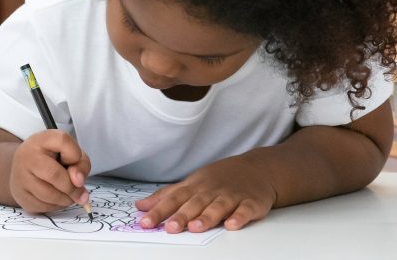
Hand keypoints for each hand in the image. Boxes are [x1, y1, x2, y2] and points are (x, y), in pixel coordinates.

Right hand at [10, 130, 91, 212]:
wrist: (23, 168)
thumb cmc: (51, 159)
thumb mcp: (69, 152)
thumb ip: (80, 163)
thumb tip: (79, 183)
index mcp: (42, 140)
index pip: (63, 141)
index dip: (75, 155)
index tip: (74, 161)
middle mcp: (27, 155)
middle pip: (55, 175)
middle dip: (73, 187)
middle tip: (79, 191)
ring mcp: (20, 176)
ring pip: (50, 196)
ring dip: (67, 199)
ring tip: (68, 194)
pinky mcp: (20, 196)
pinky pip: (44, 207)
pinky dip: (56, 206)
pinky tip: (56, 198)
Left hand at [135, 154, 276, 232]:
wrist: (257, 169)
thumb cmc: (218, 179)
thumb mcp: (190, 183)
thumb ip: (166, 196)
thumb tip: (140, 206)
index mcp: (195, 187)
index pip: (173, 198)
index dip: (159, 210)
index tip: (145, 222)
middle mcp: (211, 191)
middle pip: (194, 204)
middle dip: (181, 216)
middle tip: (170, 228)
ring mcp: (231, 196)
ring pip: (218, 207)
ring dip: (207, 217)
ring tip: (195, 227)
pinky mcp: (251, 202)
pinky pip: (245, 210)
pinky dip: (239, 217)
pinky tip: (231, 224)